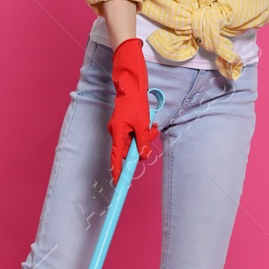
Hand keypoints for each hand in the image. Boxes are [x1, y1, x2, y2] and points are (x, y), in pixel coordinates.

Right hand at [108, 38, 159, 183]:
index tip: (118, 184)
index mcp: (118, 133)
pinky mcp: (124, 125)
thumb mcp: (142, 124)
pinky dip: (142, 132)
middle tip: (151, 134)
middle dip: (141, 147)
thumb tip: (143, 156)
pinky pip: (134, 134)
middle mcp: (116, 133)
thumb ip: (143, 141)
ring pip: (134, 142)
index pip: (117, 158)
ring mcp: (119, 129)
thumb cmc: (135, 102)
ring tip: (152, 126)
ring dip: (145, 137)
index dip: (118, 172)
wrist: (131, 84)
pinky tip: (150, 124)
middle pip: (128, 150)